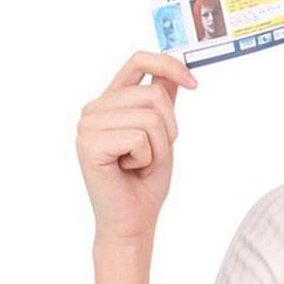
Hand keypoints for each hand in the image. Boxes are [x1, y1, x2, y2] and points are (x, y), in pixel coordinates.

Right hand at [76, 50, 197, 245]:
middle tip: (152, 156)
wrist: (132, 223)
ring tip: (140, 165)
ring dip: (158, 148)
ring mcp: (88, 124)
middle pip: (153, 94)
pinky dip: (145, 159)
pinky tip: (129, 171)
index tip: (194, 84)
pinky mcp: (89, 143)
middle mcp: (95, 108)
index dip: (168, 64)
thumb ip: (162, 101)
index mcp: (110, 101)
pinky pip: (138, 138)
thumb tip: (175, 70)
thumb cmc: (144, 183)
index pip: (138, 61)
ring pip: (149, 117)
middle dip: (168, 130)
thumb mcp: (162, 135)